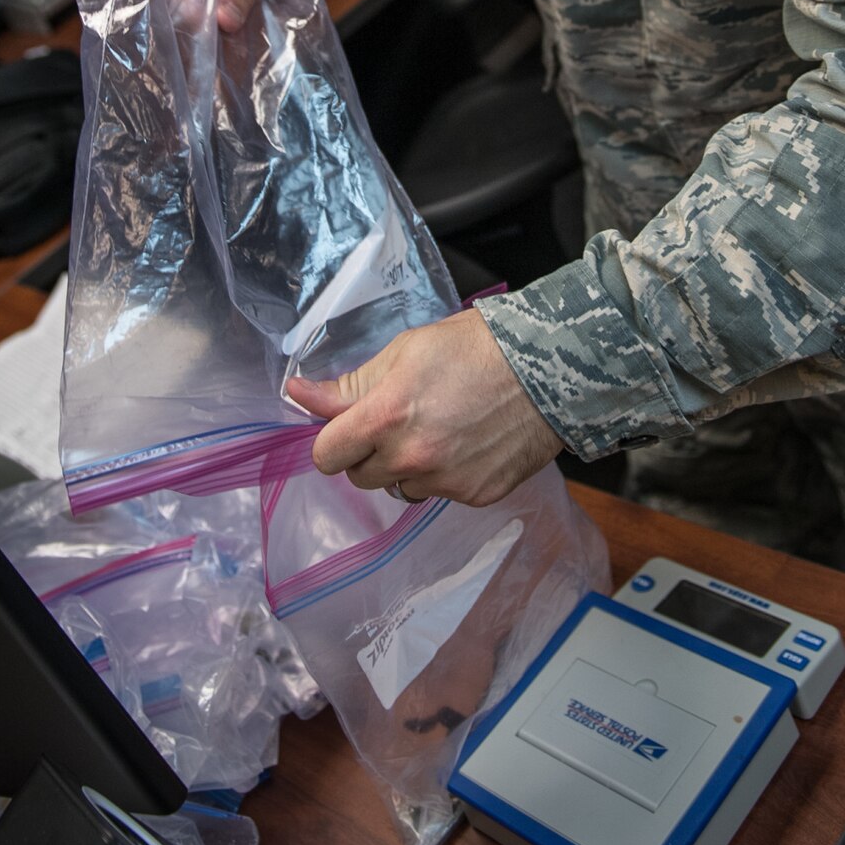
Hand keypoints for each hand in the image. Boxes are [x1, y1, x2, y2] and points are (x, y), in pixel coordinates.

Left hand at [285, 309, 563, 506]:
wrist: (548, 367)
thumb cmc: (473, 347)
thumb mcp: (405, 352)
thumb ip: (351, 384)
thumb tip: (297, 395)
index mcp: (386, 416)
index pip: (326, 455)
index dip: (333, 441)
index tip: (348, 428)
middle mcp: (411, 457)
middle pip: (360, 477)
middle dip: (370, 452)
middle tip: (402, 420)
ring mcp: (444, 481)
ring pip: (400, 487)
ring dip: (408, 466)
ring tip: (440, 429)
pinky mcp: (474, 496)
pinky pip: (439, 493)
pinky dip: (445, 474)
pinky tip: (467, 443)